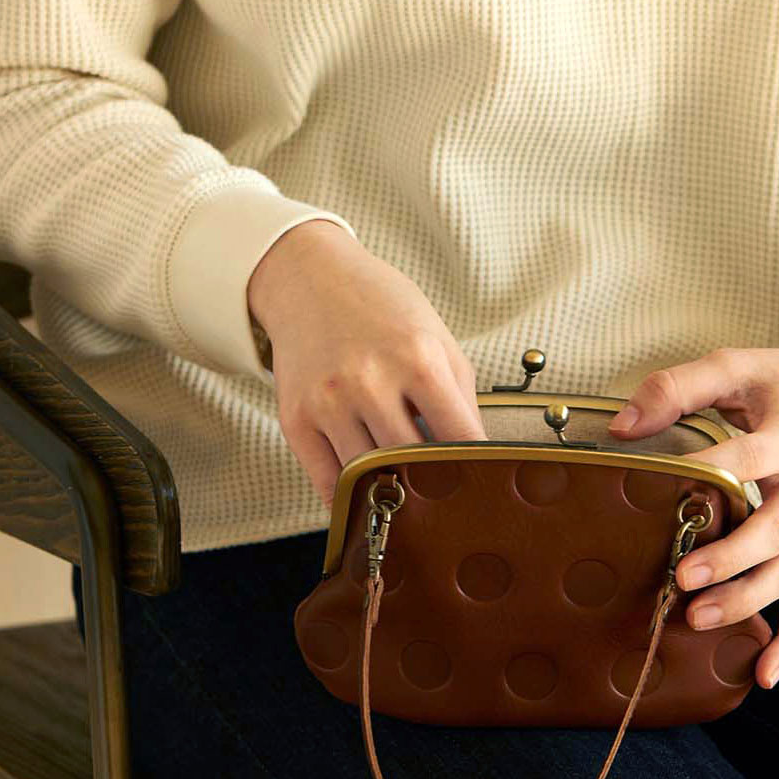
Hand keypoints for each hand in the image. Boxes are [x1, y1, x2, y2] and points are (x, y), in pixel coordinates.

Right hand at [248, 219, 486, 506]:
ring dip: (391, 491)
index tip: (483, 483)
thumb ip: (461, 398)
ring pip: (370, 478)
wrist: (310, 280)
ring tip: (406, 492)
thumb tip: (477, 457)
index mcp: (417, 359)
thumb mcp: (437, 339)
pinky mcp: (296, 419)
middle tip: (445, 494)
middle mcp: (370, 381)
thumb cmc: (381, 309)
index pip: (459, 438)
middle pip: (413, 464)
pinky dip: (351, 499)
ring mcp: (328, 403)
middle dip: (434, 483)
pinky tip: (367, 497)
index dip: (477, 468)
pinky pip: (328, 482)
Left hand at [607, 346, 778, 689]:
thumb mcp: (742, 366)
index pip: (745, 460)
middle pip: (773, 532)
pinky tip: (766, 674)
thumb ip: (680, 387)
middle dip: (729, 559)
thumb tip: (621, 428)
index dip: (706, 472)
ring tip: (698, 618)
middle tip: (683, 577)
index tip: (663, 487)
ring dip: (747, 600)